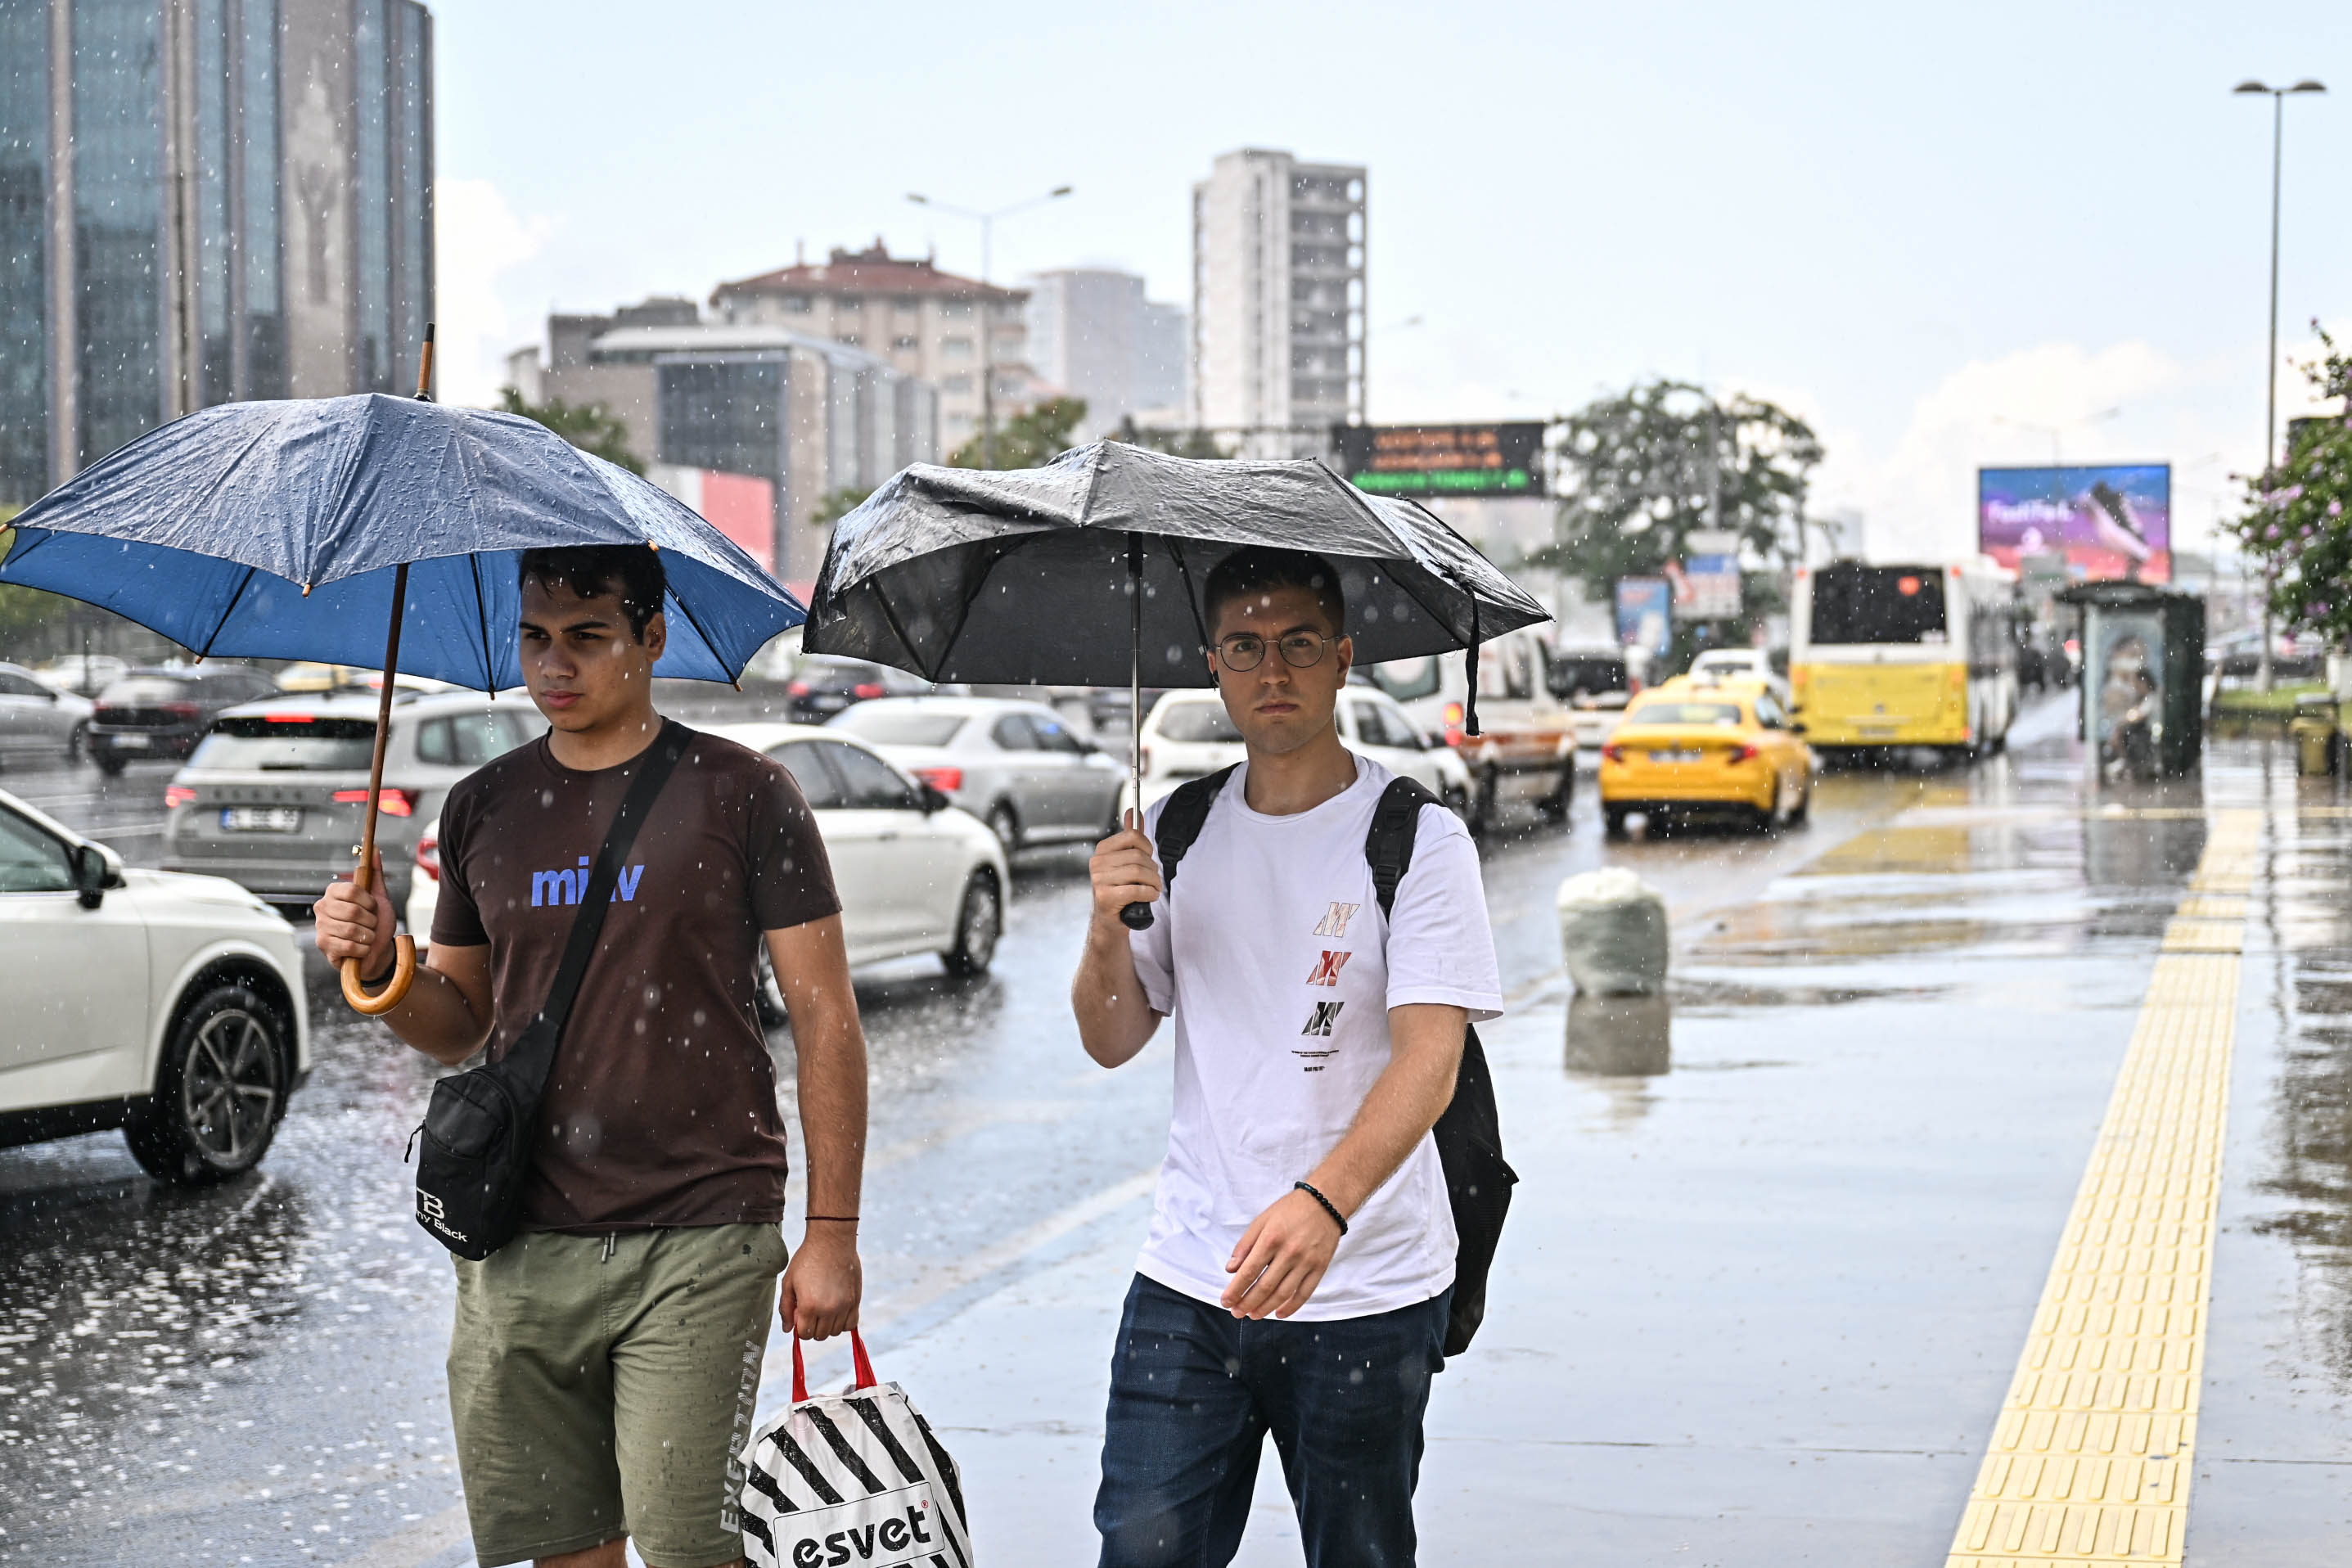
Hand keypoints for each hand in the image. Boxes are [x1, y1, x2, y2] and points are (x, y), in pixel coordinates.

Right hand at [313, 853, 395, 976]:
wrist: (377, 951)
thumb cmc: (376, 923)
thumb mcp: (379, 897)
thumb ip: (375, 873)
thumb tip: (374, 848)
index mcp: (334, 892)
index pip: (353, 891)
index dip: (370, 902)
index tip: (373, 908)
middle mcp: (322, 907)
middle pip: (353, 911)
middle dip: (370, 921)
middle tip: (371, 925)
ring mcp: (320, 926)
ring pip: (351, 930)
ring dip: (368, 936)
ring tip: (366, 936)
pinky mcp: (323, 945)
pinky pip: (348, 946)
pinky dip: (362, 949)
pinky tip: (361, 948)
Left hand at [780, 1223, 861, 1339]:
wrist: (832, 1241)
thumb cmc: (807, 1259)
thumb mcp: (789, 1282)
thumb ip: (785, 1308)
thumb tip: (787, 1329)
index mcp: (808, 1306)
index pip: (804, 1334)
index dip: (800, 1326)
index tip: (800, 1313)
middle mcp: (828, 1310)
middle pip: (819, 1335)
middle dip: (812, 1326)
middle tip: (811, 1309)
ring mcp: (844, 1306)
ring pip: (835, 1332)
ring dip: (827, 1325)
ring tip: (824, 1307)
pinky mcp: (855, 1300)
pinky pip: (851, 1324)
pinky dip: (843, 1322)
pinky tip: (837, 1311)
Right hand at [1089, 811, 1159, 925]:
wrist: (1109, 919)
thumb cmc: (1120, 888)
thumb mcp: (1125, 860)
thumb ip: (1131, 837)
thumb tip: (1133, 811)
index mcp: (1103, 849)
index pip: (1133, 835)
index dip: (1147, 847)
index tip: (1148, 859)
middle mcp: (1097, 862)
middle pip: (1138, 856)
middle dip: (1153, 870)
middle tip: (1153, 880)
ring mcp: (1099, 879)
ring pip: (1139, 873)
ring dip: (1153, 883)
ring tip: (1153, 889)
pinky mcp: (1105, 896)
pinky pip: (1136, 890)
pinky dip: (1149, 894)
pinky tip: (1149, 897)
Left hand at [1221, 1189, 1343, 1319]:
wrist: (1326, 1202)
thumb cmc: (1290, 1210)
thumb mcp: (1262, 1220)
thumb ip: (1245, 1245)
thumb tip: (1230, 1270)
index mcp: (1271, 1239)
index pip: (1249, 1271)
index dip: (1235, 1290)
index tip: (1226, 1301)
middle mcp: (1289, 1252)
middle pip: (1265, 1286)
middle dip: (1247, 1303)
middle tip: (1236, 1313)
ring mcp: (1306, 1261)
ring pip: (1283, 1294)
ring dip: (1265, 1308)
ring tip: (1253, 1315)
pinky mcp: (1320, 1267)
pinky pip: (1304, 1293)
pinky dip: (1291, 1307)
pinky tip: (1279, 1313)